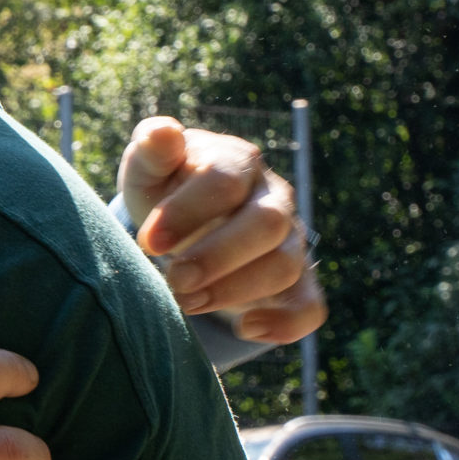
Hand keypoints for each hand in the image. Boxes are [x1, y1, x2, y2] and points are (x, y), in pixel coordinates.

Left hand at [117, 117, 325, 344]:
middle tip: (174, 280)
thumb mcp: (149, 170)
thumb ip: (151, 151)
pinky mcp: (296, 284)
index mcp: (238, 161)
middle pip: (267, 224)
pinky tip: (245, 329)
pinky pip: (310, 307)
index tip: (148, 242)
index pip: (225, 180)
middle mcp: (273, 198)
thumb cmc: (165, 190)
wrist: (184, 224)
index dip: (188, 212)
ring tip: (186, 303)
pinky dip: (285, 323)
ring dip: (235, 291)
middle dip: (218, 256)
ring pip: (286, 266)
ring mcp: (291, 241)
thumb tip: (162, 130)